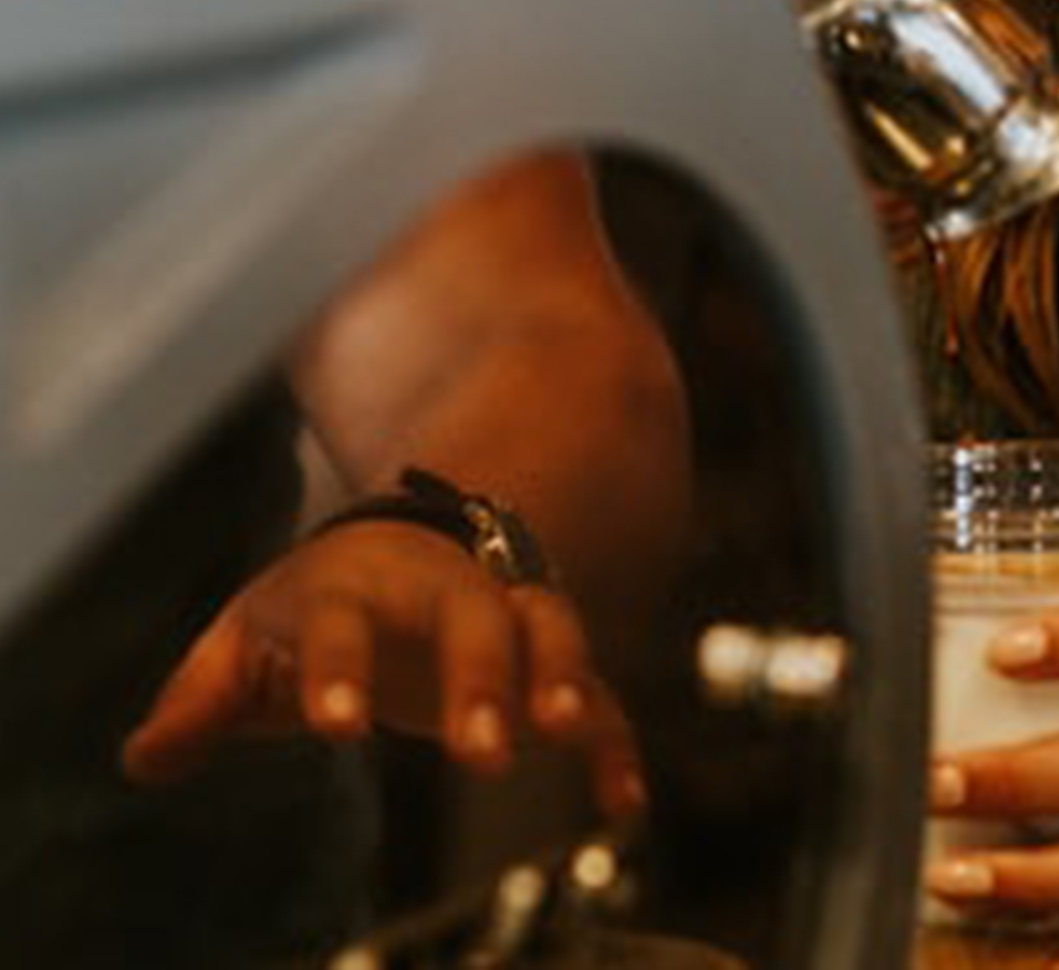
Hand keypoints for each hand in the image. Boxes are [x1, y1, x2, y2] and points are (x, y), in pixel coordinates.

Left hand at [120, 516, 645, 820]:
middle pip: (469, 613)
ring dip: (559, 675)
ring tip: (567, 733)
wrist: (403, 544)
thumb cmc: (312, 606)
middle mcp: (441, 586)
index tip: (338, 727)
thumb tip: (147, 756)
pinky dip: (613, 741)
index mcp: (352, 583)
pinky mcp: (545, 657)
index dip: (338, 668)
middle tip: (482, 749)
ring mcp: (503, 612)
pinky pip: (594, 689)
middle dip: (480, 675)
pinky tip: (622, 804)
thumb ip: (202, 697)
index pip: (342, 619)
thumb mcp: (245, 639)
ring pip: (545, 625)